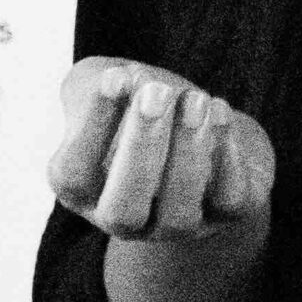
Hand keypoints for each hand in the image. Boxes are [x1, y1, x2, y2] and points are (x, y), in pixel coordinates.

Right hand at [46, 54, 274, 239]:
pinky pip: (227, 201)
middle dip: (140, 149)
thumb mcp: (110, 86)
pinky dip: (227, 161)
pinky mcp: (226, 214)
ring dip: (188, 152)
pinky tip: (220, 113)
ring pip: (178, 214)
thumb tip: (123, 82)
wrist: (201, 121)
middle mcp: (126, 220)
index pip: (74, 178)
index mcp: (85, 191)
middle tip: (157, 92)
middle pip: (123, 211)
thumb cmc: (144, 103)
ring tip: (195, 99)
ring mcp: (177, 225)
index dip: (93, 129)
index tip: (115, 76)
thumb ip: (99, 82)